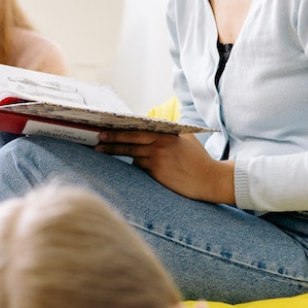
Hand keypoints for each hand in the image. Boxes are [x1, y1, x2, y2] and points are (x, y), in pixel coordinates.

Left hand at [96, 130, 235, 203]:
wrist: (210, 180)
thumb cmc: (199, 160)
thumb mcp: (186, 139)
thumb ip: (170, 133)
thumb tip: (153, 127)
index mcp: (166, 134)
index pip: (138, 130)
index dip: (121, 129)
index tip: (107, 128)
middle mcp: (160, 145)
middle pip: (129, 141)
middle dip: (111, 140)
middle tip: (98, 139)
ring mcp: (158, 160)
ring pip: (132, 155)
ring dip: (118, 153)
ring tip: (101, 151)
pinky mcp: (157, 174)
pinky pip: (140, 168)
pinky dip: (137, 166)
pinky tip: (134, 165)